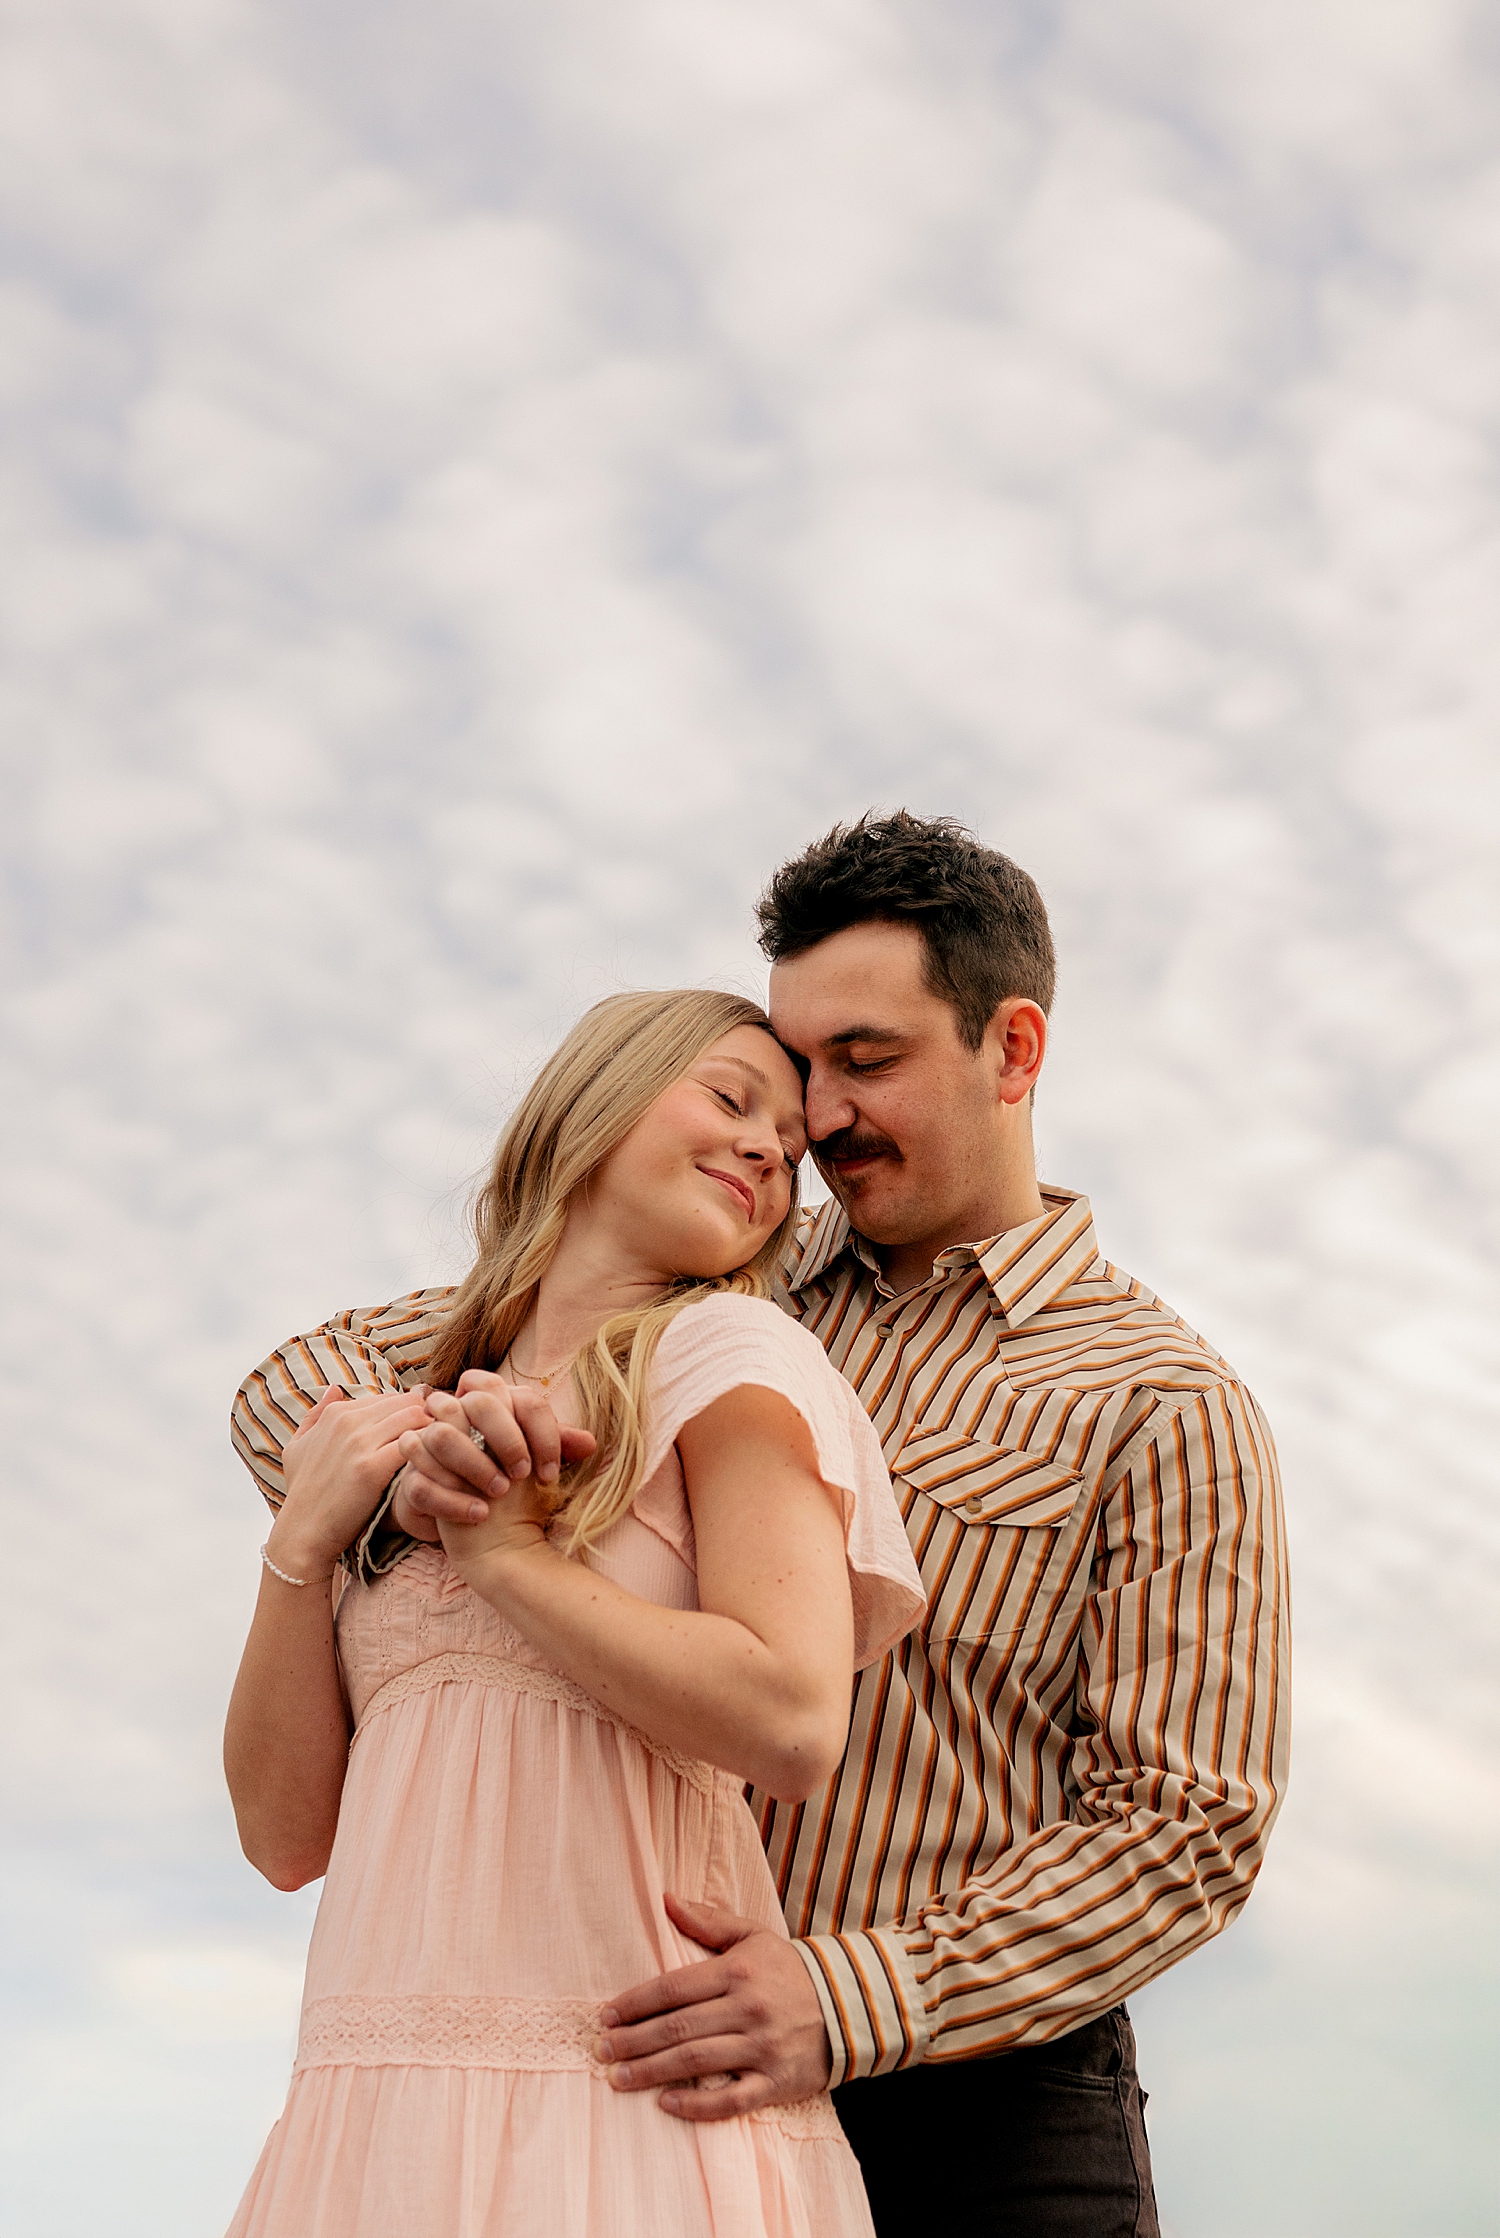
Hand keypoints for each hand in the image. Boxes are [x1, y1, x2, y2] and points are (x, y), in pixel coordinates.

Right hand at [270, 1385, 434, 1576]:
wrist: (303, 1532)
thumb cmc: (304, 1493)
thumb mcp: (297, 1447)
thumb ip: (315, 1415)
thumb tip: (334, 1388)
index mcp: (337, 1412)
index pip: (392, 1396)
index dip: (413, 1412)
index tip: (429, 1431)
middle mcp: (348, 1421)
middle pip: (409, 1402)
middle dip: (431, 1417)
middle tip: (449, 1439)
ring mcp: (359, 1443)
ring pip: (415, 1417)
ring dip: (435, 1432)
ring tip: (448, 1453)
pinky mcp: (371, 1469)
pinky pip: (413, 1447)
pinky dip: (430, 1454)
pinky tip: (438, 1469)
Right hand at [414, 1391, 554, 1569]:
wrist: (479, 1525)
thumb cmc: (513, 1482)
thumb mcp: (538, 1462)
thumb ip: (559, 1447)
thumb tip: (590, 1443)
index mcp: (496, 1404)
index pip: (519, 1396)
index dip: (539, 1431)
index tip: (549, 1472)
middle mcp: (459, 1415)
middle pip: (478, 1400)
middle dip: (505, 1438)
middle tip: (523, 1475)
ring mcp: (430, 1445)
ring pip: (442, 1435)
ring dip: (475, 1465)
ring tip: (499, 1495)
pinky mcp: (413, 1479)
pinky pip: (421, 1480)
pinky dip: (452, 1499)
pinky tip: (480, 1515)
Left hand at [596, 1895, 832, 2120]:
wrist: (852, 2004)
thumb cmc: (790, 1970)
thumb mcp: (752, 1936)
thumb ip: (707, 1920)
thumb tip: (665, 1899)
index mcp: (737, 1971)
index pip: (674, 1988)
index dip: (635, 2002)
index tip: (606, 2015)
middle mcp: (747, 2009)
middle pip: (677, 2028)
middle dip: (633, 2040)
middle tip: (601, 2050)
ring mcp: (762, 2048)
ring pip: (695, 2062)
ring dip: (651, 2072)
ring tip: (617, 2078)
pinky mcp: (776, 2082)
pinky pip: (730, 2100)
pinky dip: (696, 2106)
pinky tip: (665, 2104)